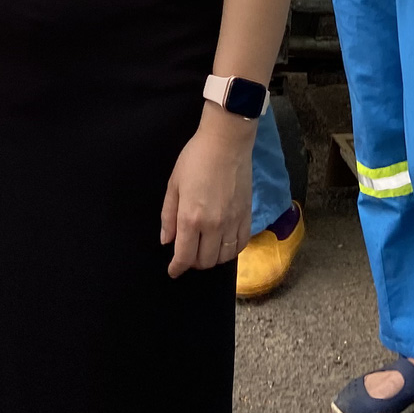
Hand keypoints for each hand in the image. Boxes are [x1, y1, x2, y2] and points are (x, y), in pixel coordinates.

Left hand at [160, 106, 252, 277]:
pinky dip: (231, 251)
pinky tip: (224, 244)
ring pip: (223, 257)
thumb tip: (167, 241)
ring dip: (212, 258)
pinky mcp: (247, 216)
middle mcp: (213, 225)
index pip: (184, 256)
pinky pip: (241, 245)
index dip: (177, 268)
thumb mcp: (174, 184)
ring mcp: (233, 222)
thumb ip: (168, 215)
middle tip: (188, 253)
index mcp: (191, 218)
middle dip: (193, 262)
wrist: (227, 141)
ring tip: (205, 249)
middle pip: (205, 261)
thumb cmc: (195, 158)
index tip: (173, 271)